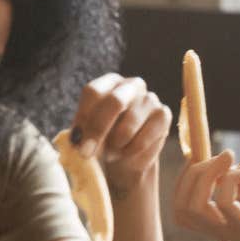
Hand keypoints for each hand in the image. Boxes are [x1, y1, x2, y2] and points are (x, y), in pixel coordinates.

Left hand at [66, 74, 172, 199]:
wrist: (127, 156)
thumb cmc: (103, 140)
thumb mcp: (87, 134)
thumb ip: (82, 133)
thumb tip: (77, 140)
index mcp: (108, 83)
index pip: (93, 92)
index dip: (83, 117)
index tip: (75, 141)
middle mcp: (131, 85)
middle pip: (115, 101)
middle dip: (98, 129)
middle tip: (86, 153)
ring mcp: (150, 99)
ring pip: (128, 126)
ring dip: (115, 146)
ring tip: (111, 154)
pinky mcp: (163, 116)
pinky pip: (143, 139)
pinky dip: (130, 152)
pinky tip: (126, 154)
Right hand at [172, 150, 239, 240]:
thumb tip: (224, 170)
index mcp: (225, 225)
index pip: (182, 209)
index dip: (186, 179)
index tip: (209, 157)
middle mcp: (223, 233)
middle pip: (180, 208)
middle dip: (192, 175)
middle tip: (220, 157)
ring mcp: (233, 235)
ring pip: (193, 207)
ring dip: (206, 175)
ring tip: (230, 159)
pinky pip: (223, 202)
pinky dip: (230, 179)